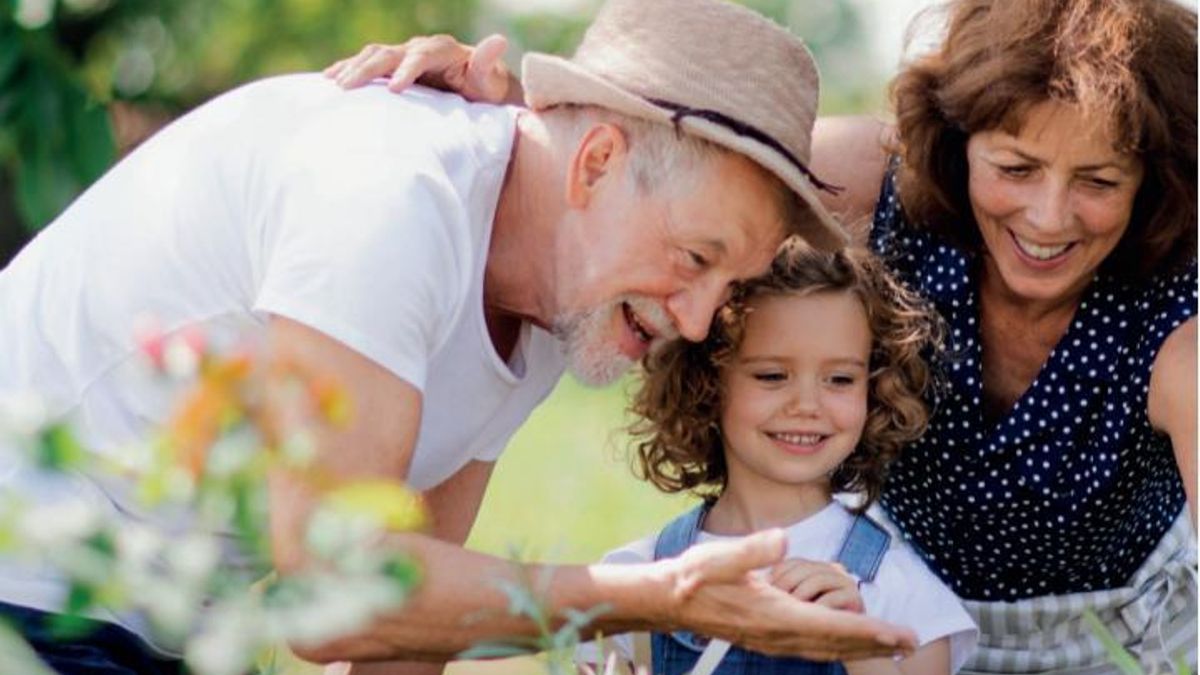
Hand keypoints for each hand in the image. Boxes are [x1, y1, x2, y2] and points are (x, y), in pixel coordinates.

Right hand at [324, 34, 512, 102]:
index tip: (393, 89)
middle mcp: (419, 48)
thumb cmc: (486, 91)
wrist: (477, 91)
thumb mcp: (492, 81)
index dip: (407, 70)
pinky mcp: (393, 66)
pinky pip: (366, 63)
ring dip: (352, 68)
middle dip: (368, 70)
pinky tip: (328, 79)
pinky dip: (347, 68)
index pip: (421, 56)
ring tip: (334, 85)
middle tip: (347, 89)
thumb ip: (490, 63)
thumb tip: (499, 40)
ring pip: (373, 55)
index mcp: (443, 50)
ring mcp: (403, 55)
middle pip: (389, 53)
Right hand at [663, 530, 914, 661]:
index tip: (901, 634)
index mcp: (773, 614)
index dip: (870, 631)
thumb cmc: (693, 576)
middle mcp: (777, 634)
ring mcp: (772, 639)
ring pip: (826, 649)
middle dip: (877, 644)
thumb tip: (784, 539)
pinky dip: (838, 646)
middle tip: (913, 644)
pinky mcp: (767, 637)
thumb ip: (752, 550)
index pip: (832, 625)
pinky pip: (812, 647)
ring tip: (892, 646)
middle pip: (837, 644)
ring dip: (861, 647)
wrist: (668, 600)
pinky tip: (847, 641)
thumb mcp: (719, 557)